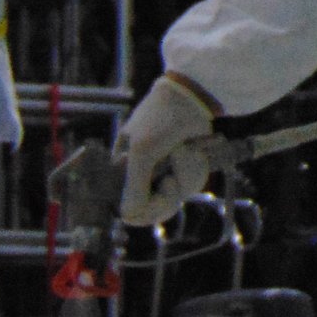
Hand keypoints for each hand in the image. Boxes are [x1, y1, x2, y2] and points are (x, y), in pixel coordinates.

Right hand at [114, 75, 216, 226]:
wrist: (191, 99)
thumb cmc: (159, 121)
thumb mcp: (142, 153)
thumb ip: (134, 187)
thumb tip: (128, 217)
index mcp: (122, 170)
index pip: (127, 209)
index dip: (143, 211)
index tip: (152, 202)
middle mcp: (142, 175)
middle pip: (154, 210)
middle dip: (167, 196)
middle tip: (171, 181)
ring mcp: (164, 174)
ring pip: (176, 198)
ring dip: (184, 176)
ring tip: (183, 154)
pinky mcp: (184, 170)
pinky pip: (190, 185)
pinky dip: (195, 169)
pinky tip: (193, 151)